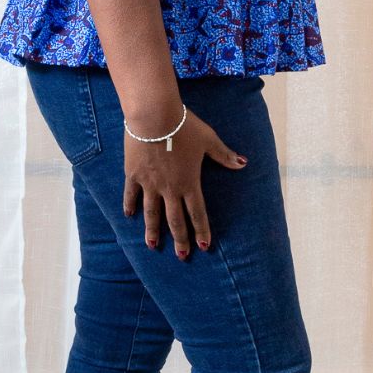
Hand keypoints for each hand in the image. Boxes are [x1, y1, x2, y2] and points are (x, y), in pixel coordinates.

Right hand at [122, 109, 247, 258]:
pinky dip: (130, 205)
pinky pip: (131, 194)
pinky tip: (129, 215)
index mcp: (189, 182)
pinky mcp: (134, 174)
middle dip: (180, 240)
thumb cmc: (184, 126)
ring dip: (153, 231)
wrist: (154, 115)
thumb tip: (243, 163)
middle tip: (182, 256)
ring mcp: (150, 183)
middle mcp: (170, 188)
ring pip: (152, 213)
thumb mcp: (208, 139)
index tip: (204, 247)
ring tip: (153, 246)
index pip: (197, 213)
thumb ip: (224, 155)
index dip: (201, 231)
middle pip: (175, 220)